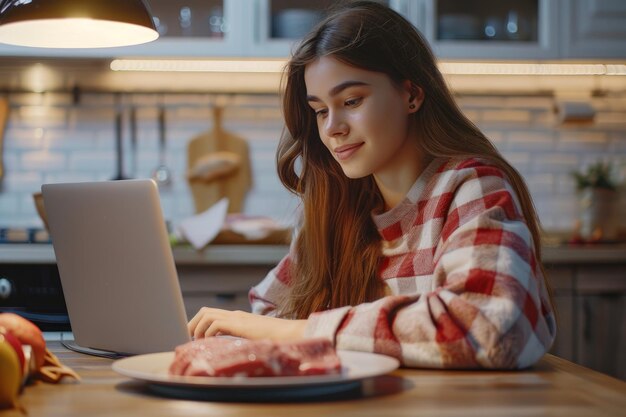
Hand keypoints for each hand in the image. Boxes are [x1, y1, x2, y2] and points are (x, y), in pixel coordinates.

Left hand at [187, 308, 307, 341]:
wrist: (290, 333)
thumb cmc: (276, 339)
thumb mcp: (254, 339)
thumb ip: (242, 340)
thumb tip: (232, 352)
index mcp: (237, 318)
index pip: (211, 313)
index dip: (199, 324)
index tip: (195, 338)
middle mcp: (235, 315)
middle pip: (205, 311)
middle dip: (193, 324)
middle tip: (191, 339)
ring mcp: (237, 318)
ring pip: (206, 314)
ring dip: (198, 328)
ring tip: (198, 342)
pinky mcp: (239, 324)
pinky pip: (215, 323)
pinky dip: (207, 333)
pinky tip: (210, 343)